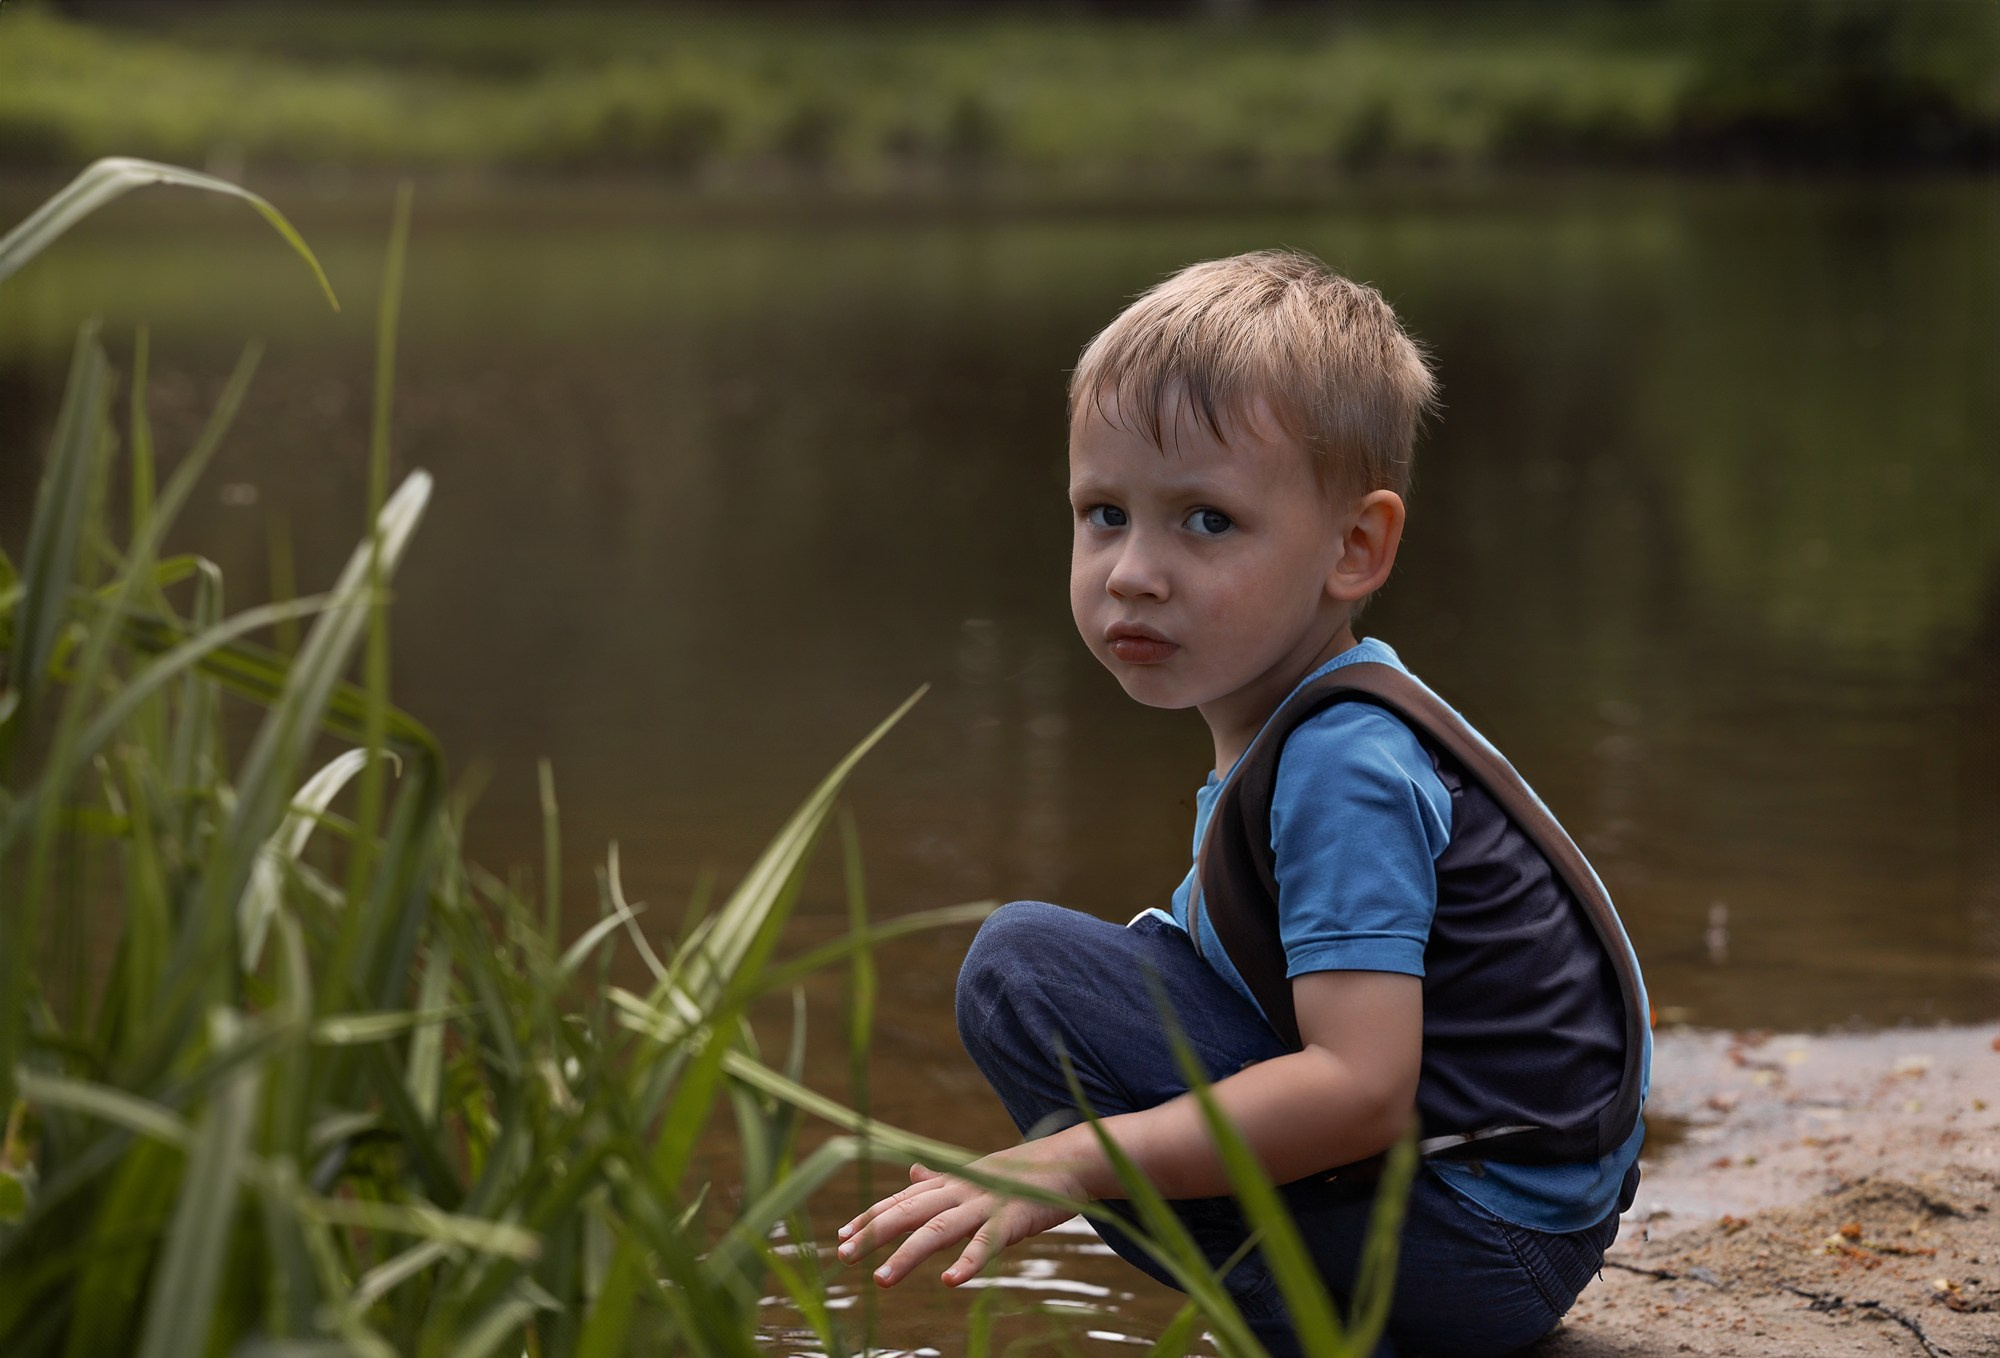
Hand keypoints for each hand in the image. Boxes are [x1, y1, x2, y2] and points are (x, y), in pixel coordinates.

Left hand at [834, 1140, 1092, 1287]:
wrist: (1069, 1160)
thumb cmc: (1021, 1172)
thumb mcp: (975, 1174)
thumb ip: (941, 1178)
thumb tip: (911, 1172)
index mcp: (950, 1182)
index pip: (901, 1199)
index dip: (870, 1216)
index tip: (840, 1236)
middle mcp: (960, 1190)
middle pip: (909, 1212)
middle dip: (874, 1234)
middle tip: (843, 1256)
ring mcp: (985, 1204)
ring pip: (938, 1230)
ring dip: (908, 1255)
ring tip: (882, 1281)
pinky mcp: (1013, 1219)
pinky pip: (987, 1243)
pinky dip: (968, 1262)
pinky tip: (950, 1281)